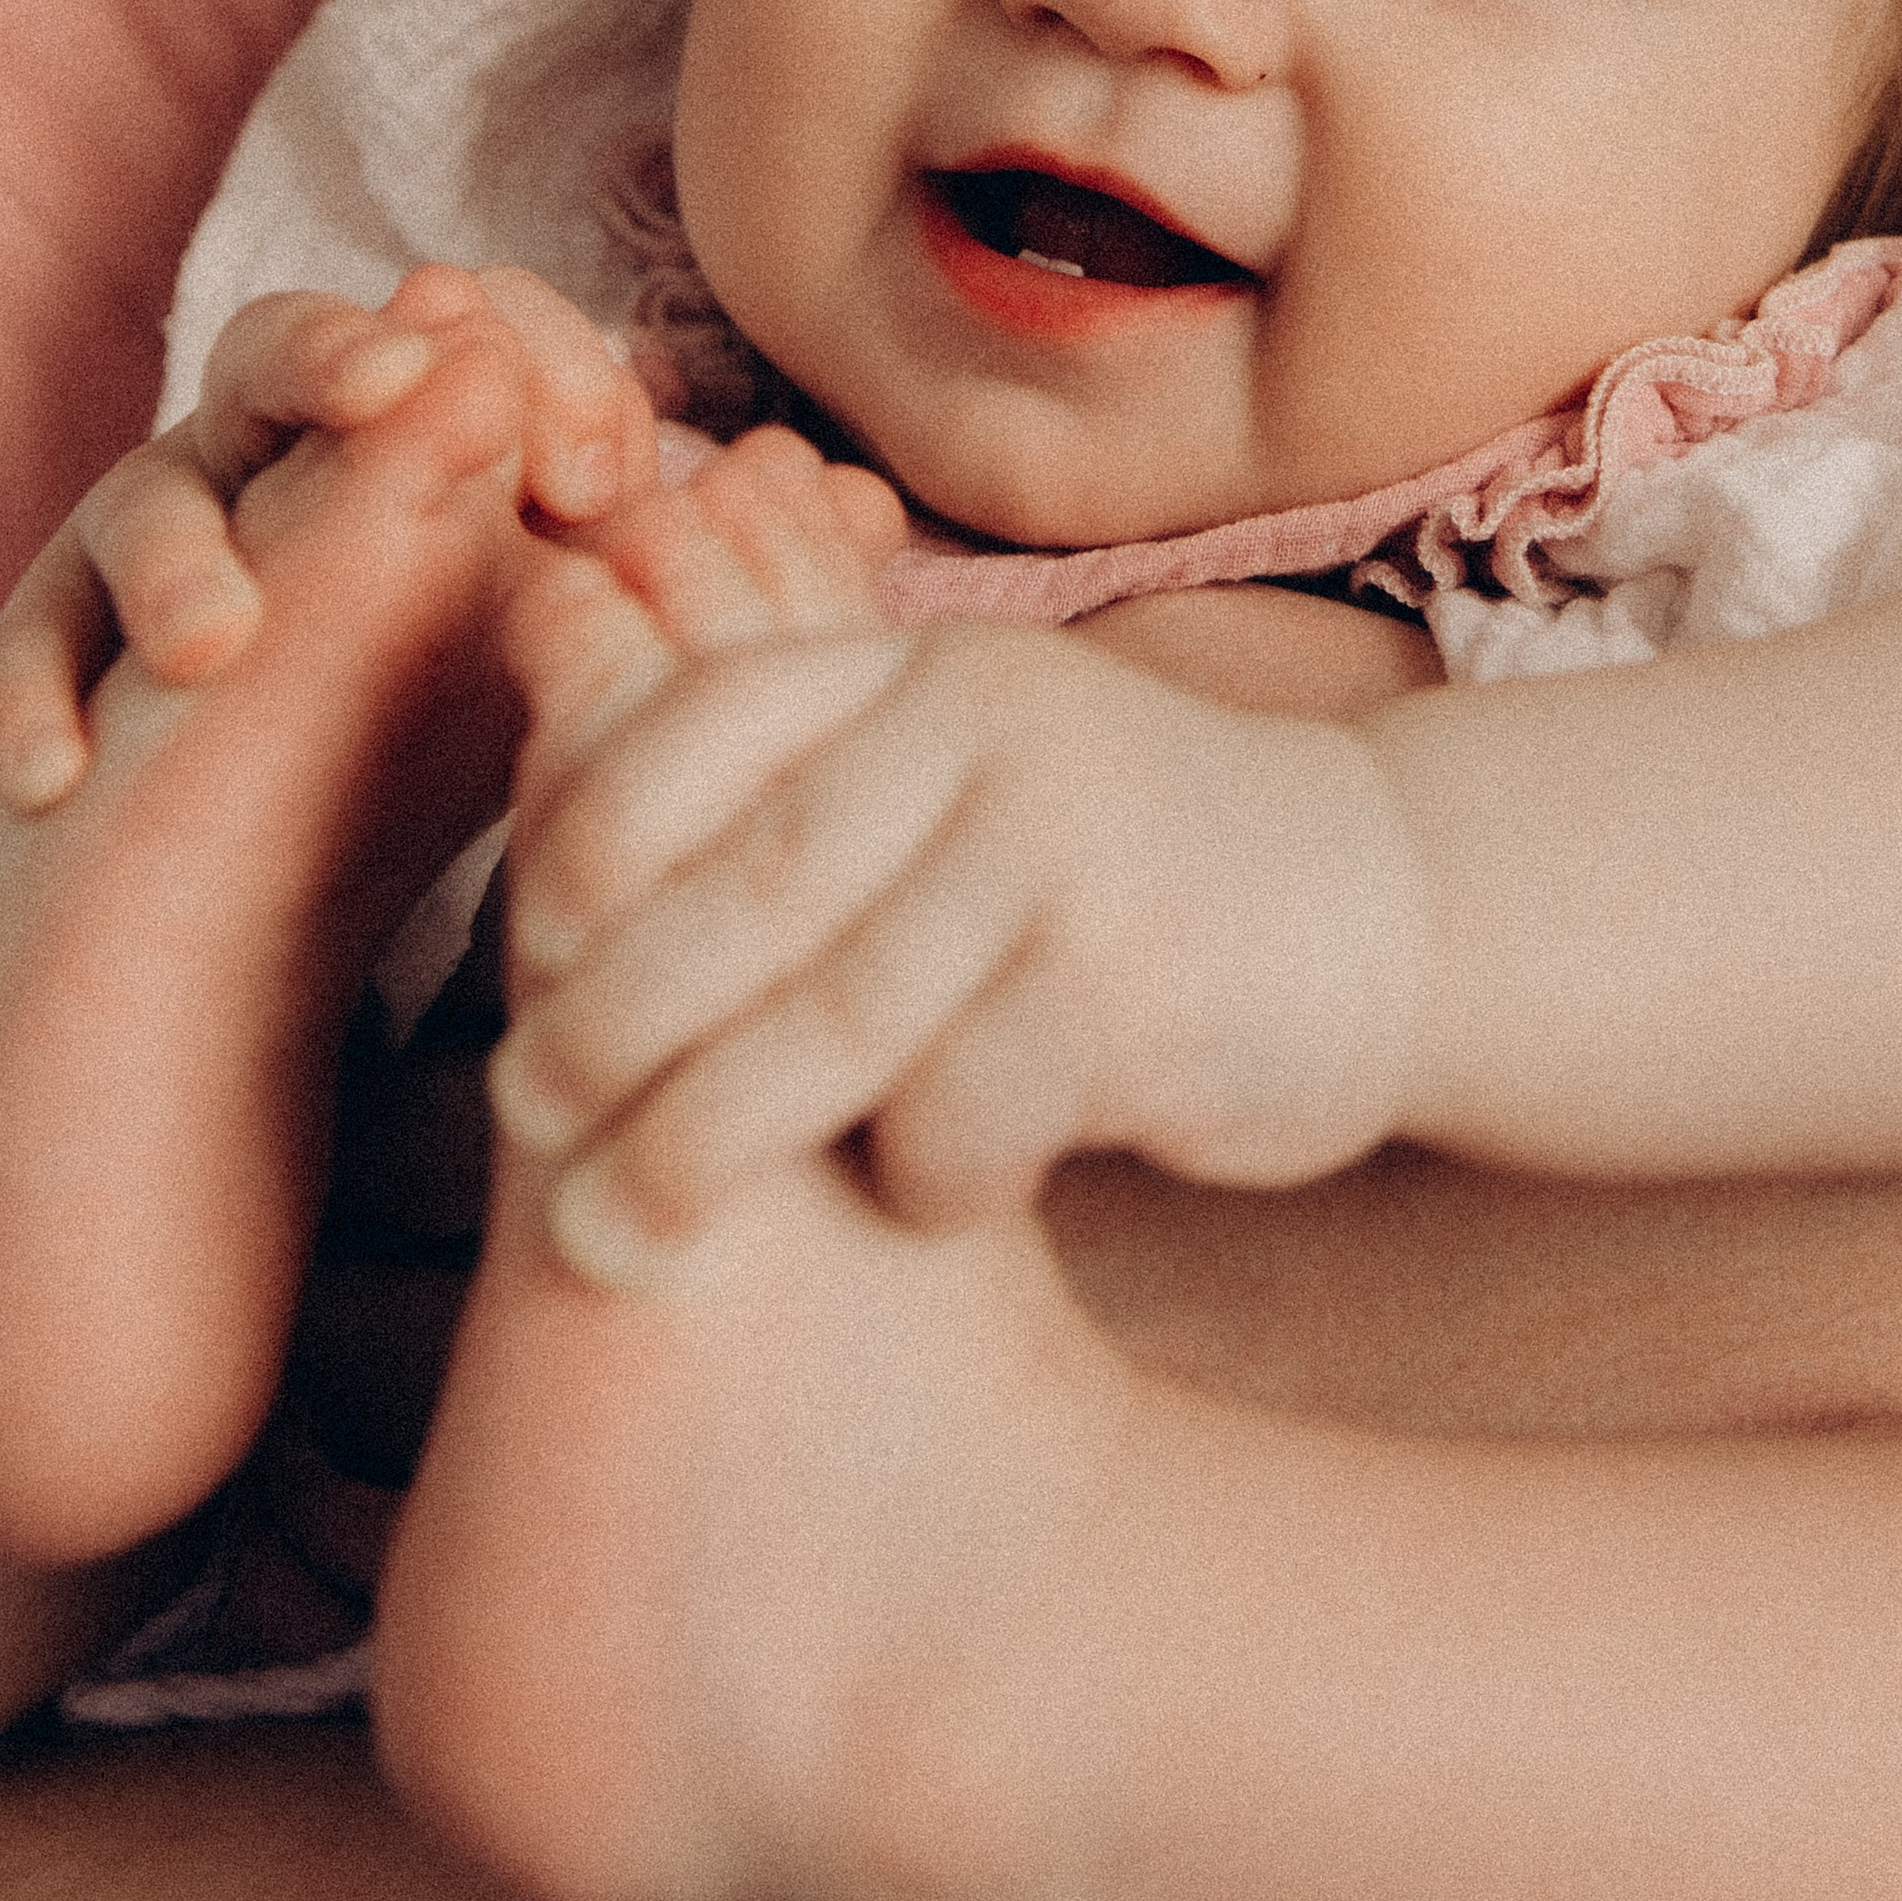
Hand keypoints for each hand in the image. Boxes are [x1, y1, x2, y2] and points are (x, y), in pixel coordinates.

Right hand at [0, 265, 659, 813]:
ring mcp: (160, 526)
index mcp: (408, 422)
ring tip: (215, 644)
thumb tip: (853, 501)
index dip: (531, 366)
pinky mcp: (68, 633)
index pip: (464, 326)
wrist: (261, 858)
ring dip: (173, 556)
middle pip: (279, 346)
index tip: (595, 478)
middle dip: (332, 355)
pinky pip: (31, 640)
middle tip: (393, 390)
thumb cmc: (450, 700)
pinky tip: (53, 779)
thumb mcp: (578, 629)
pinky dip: (31, 696)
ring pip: (140, 491)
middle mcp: (272, 445)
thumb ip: (694, 558)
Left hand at [489, 438, 1426, 1272]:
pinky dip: (913, 1181)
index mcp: (929, 666)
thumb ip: (821, 775)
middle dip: (616, 1014)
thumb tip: (561, 844)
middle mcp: (993, 729)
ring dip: (704, 1145)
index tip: (530, 938)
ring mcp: (1070, 852)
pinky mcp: (1136, 987)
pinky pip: (965, 1112)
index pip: (717, 717)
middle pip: (754, 885)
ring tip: (611, 1235)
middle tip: (517, 1110)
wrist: (1384, 900)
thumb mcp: (976, 759)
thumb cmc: (1114, 859)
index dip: (598, 822)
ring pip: (836, 1020)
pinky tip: (909, 1213)